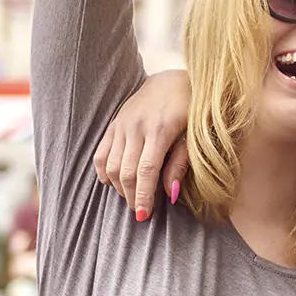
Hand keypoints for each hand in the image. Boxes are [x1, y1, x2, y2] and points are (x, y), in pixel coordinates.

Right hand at [93, 70, 191, 218]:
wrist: (173, 80)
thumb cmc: (191, 109)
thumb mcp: (194, 135)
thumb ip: (181, 163)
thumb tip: (171, 193)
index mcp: (160, 129)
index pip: (146, 170)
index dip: (143, 195)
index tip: (143, 216)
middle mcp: (136, 126)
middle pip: (126, 171)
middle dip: (130, 196)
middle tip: (139, 211)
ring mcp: (122, 124)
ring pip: (111, 164)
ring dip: (118, 186)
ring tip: (131, 197)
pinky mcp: (114, 123)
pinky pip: (101, 153)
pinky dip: (104, 171)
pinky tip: (113, 182)